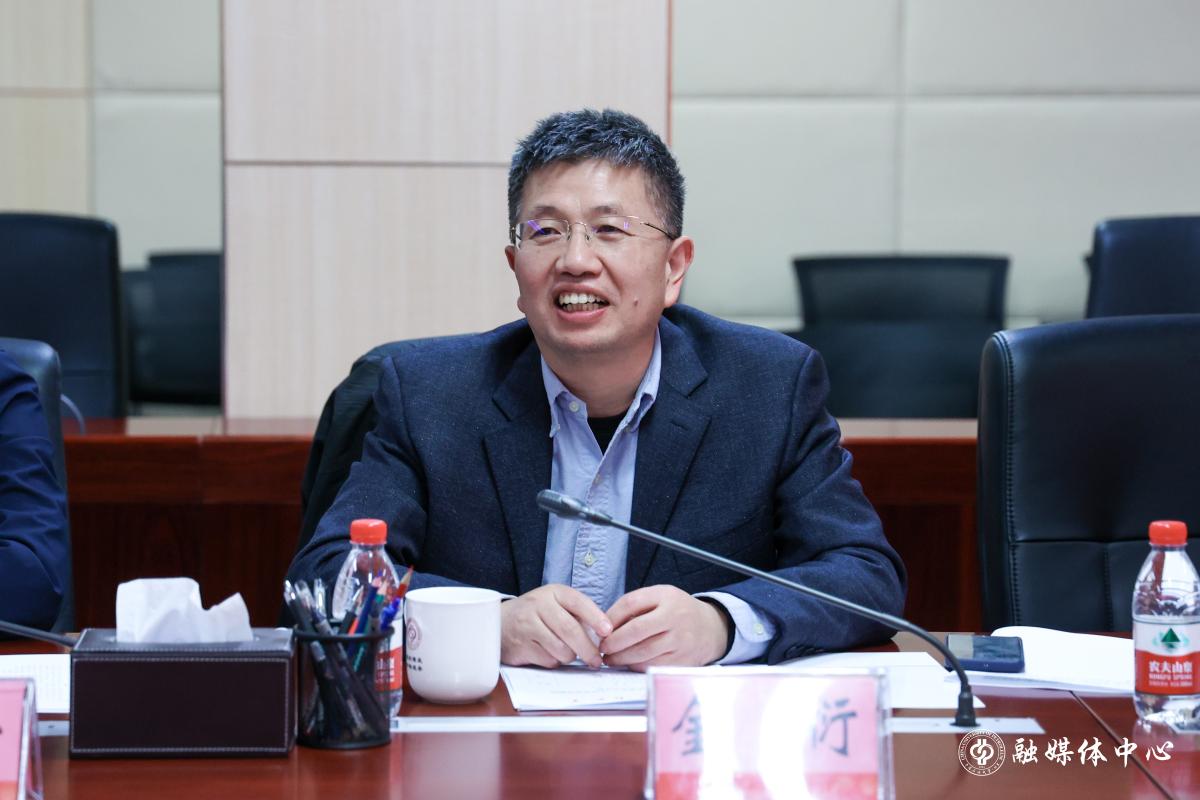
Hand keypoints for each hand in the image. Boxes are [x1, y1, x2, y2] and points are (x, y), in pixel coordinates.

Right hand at [500, 584, 611, 668]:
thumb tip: (605, 635)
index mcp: (553, 592)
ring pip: (561, 648)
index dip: (596, 618)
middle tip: (597, 660)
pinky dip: (554, 661)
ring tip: (569, 654)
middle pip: (570, 630)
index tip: (608, 632)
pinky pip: (548, 660)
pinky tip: (550, 654)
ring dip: (570, 657)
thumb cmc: (537, 614)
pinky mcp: (520, 646)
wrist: (500, 622)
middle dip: (588, 649)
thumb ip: (578, 614)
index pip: (579, 603)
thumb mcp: (556, 604)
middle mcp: (539, 605)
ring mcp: (527, 625)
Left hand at [599, 585, 730, 670]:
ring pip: (643, 652)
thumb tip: (605, 625)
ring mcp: (681, 640)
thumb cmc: (677, 612)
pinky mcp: (683, 660)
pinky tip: (628, 664)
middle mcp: (675, 617)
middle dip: (613, 642)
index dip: (611, 617)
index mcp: (666, 596)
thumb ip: (634, 606)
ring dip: (621, 658)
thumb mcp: (660, 597)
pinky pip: (653, 666)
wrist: (710, 628)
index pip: (631, 603)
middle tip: (602, 648)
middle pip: (636, 630)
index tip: (601, 629)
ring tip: (610, 659)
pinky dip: (636, 667)